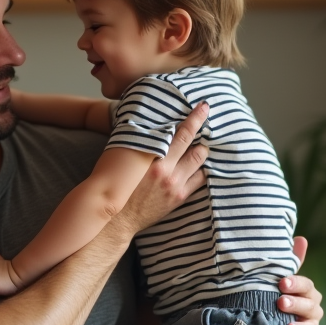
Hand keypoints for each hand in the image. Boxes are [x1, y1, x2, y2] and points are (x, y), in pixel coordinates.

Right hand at [113, 103, 208, 233]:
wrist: (118, 217)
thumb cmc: (120, 184)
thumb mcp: (126, 159)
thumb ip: (140, 142)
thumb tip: (149, 124)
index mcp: (153, 159)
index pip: (181, 134)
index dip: (195, 119)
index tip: (204, 107)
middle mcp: (168, 172)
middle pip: (196, 148)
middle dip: (203, 133)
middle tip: (206, 122)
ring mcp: (176, 186)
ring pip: (200, 162)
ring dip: (202, 152)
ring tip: (200, 144)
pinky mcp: (179, 198)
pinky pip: (200, 180)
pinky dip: (201, 170)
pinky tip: (199, 164)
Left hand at [278, 237, 322, 324]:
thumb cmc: (273, 307)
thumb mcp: (277, 286)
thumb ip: (289, 266)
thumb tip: (301, 238)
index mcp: (305, 295)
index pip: (306, 286)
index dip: (296, 284)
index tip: (281, 283)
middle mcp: (310, 312)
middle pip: (311, 306)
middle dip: (297, 304)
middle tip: (280, 303)